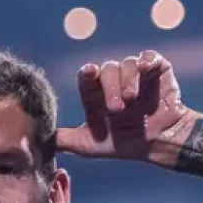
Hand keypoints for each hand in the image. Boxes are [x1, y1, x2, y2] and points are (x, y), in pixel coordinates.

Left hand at [55, 51, 198, 166]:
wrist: (160, 143)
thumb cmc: (125, 143)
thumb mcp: (90, 145)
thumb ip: (66, 140)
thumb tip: (41, 139)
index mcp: (97, 94)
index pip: (87, 79)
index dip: (87, 75)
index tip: (88, 73)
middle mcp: (114, 80)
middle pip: (106, 70)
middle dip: (110, 88)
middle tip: (116, 108)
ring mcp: (135, 74)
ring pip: (126, 65)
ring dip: (127, 81)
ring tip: (132, 100)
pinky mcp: (156, 69)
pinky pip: (149, 58)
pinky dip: (146, 61)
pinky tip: (145, 70)